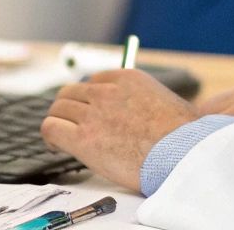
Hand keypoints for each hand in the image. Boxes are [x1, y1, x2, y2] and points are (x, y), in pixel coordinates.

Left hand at [40, 69, 198, 191]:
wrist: (182, 154)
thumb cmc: (183, 137)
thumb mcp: (167, 103)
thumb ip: (145, 100)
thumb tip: (141, 112)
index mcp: (127, 78)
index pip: (93, 81)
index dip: (87, 98)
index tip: (89, 112)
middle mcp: (106, 91)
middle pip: (70, 93)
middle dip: (69, 108)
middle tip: (71, 125)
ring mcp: (92, 114)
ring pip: (58, 109)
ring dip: (59, 122)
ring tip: (62, 139)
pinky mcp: (82, 139)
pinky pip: (51, 128)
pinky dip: (50, 137)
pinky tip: (57, 147)